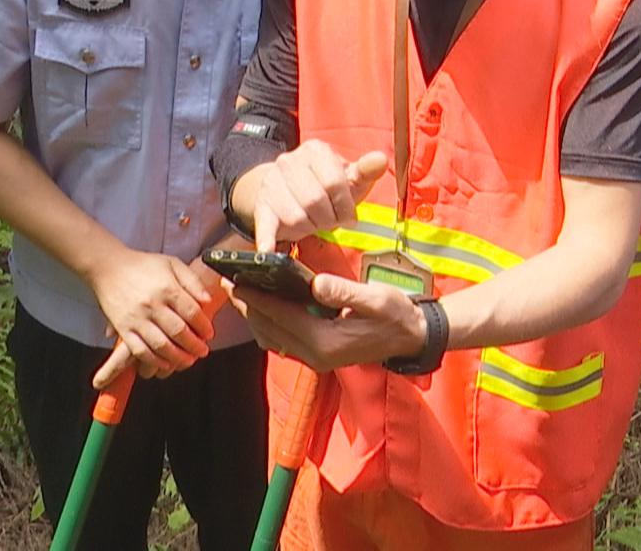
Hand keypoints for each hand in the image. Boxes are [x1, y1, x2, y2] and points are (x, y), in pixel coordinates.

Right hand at [86, 250, 217, 383]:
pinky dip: (154, 361)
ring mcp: (136, 318)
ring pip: (161, 345)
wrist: (107, 268)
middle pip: (178, 331)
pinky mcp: (123, 329)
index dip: (204, 326)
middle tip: (202, 351)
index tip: (209, 334)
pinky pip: (139, 350)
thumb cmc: (142, 265)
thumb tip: (208, 300)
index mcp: (167, 288)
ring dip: (178, 357)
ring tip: (188, 361)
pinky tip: (165, 363)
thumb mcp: (172, 263)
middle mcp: (152, 305)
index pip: (192, 312)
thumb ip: (193, 281)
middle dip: (194, 345)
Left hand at [227, 272, 427, 372]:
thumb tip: (316, 284)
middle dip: (248, 306)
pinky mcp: (318, 356)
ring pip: (272, 337)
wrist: (411, 338)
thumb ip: (344, 292)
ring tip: (242, 292)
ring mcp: (315, 359)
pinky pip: (283, 341)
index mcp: (325, 341)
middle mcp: (315, 355)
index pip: (280, 317)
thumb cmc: (396, 315)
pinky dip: (269, 324)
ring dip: (255, 316)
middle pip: (269, 329)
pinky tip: (265, 307)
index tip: (235, 281)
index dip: (255, 298)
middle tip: (229, 283)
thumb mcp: (377, 299)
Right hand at [241, 141, 388, 250]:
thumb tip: (380, 160)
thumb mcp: (349, 178)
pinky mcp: (261, 207)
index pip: (333, 182)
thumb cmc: (325, 186)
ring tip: (313, 223)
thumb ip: (366, 171)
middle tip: (330, 221)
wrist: (287, 189)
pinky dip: (266, 239)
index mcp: (315, 151)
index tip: (349, 216)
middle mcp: (289, 161)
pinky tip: (267, 249)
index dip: (345, 205)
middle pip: (314, 200)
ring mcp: (272, 184)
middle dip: (328, 218)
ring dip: (309, 227)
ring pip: (296, 216)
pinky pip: (264, 225)